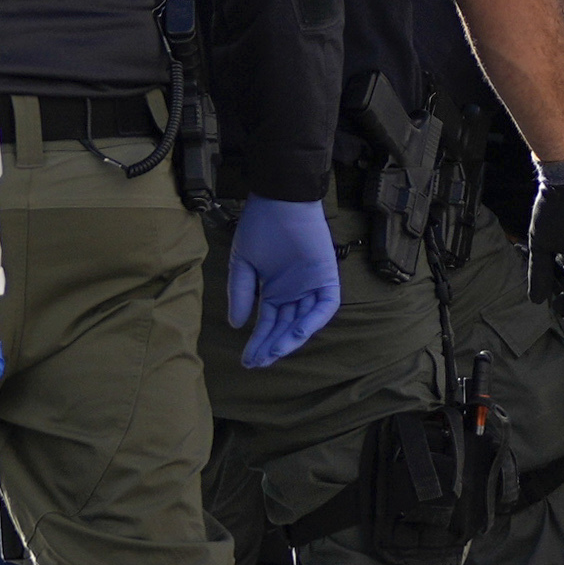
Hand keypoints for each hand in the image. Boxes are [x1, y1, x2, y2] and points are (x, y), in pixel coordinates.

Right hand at [225, 196, 339, 367]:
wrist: (279, 201)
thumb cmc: (260, 227)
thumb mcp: (243, 264)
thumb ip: (242, 294)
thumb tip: (237, 326)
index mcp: (274, 290)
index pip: (267, 323)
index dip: (258, 342)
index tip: (246, 361)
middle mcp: (294, 292)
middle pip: (284, 327)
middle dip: (271, 346)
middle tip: (257, 363)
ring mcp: (311, 285)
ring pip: (303, 321)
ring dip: (289, 338)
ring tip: (273, 353)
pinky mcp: (326, 278)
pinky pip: (324, 306)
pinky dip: (313, 321)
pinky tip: (296, 334)